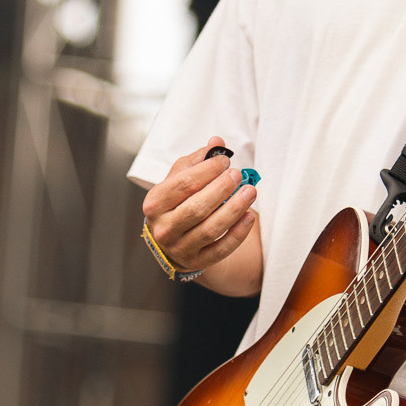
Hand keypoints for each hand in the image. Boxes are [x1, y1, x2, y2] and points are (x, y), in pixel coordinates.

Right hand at [142, 135, 260, 281]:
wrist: (172, 240)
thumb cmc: (176, 203)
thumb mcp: (178, 179)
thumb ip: (197, 160)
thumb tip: (216, 143)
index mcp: (155, 203)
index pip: (183, 184)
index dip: (207, 170)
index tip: (225, 161)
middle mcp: (164, 228)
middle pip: (197, 207)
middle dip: (222, 189)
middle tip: (239, 175)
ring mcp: (180, 248)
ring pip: (211, 229)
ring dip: (234, 209)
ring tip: (250, 191)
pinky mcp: (197, 262)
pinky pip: (222, 249)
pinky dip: (238, 232)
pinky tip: (250, 216)